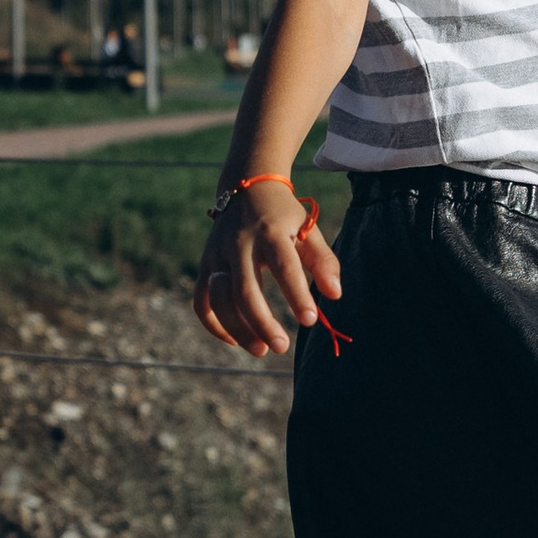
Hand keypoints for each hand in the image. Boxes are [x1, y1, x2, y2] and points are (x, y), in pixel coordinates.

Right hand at [194, 177, 345, 357]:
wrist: (246, 187)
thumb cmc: (284, 216)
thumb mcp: (307, 228)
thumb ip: (323, 261)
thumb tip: (334, 295)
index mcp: (270, 232)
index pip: (284, 267)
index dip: (297, 295)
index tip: (310, 320)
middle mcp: (239, 243)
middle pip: (245, 290)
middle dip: (262, 323)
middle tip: (282, 346)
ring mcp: (217, 255)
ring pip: (220, 299)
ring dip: (239, 329)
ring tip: (262, 350)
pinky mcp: (205, 265)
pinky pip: (202, 302)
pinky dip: (215, 325)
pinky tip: (236, 340)